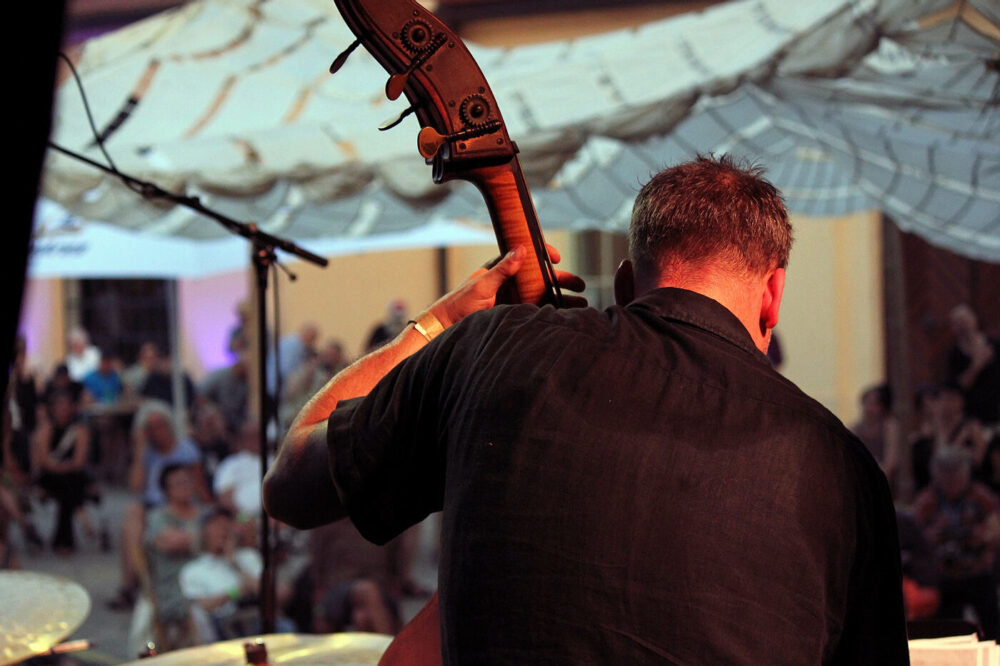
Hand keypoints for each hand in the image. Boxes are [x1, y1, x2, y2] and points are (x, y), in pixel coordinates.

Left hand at [429, 245, 586, 327]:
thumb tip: (522, 249)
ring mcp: (511, 300)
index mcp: (501, 270)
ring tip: (581, 306)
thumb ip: (503, 269)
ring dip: (561, 300)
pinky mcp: (511, 316)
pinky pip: (534, 312)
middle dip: (562, 281)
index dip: (543, 254)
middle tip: (581, 285)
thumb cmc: (459, 304)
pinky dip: (549, 314)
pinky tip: (563, 318)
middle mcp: (509, 284)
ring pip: (541, 296)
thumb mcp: (482, 284)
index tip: (557, 258)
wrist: (446, 327)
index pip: (527, 256)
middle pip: (541, 279)